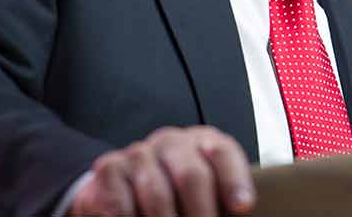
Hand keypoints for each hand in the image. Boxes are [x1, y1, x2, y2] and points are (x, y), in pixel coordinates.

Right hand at [69, 126, 255, 216]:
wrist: (122, 190)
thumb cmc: (176, 195)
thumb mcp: (205, 193)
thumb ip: (220, 200)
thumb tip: (239, 212)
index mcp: (203, 142)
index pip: (223, 153)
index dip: (234, 181)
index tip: (242, 207)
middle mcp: (172, 142)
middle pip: (192, 175)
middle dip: (201, 213)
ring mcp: (139, 153)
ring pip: (157, 193)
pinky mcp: (109, 168)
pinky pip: (122, 203)